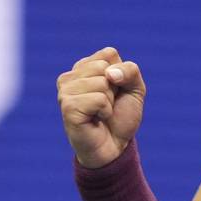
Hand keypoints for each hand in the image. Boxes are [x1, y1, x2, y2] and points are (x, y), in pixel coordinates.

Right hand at [57, 46, 145, 167]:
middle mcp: (70, 76)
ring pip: (102, 82)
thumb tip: (109, 74)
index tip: (115, 91)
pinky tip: (96, 120)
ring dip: (110, 102)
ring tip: (100, 113)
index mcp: (83, 67)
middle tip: (107, 105)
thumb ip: (130, 70)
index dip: (121, 74)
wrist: (114, 147)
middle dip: (115, 88)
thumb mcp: (135, 88)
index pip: (109, 53)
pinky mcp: (67, 107)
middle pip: (104, 66)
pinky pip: (99, 99)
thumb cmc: (120, 116)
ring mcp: (65, 91)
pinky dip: (105, 111)